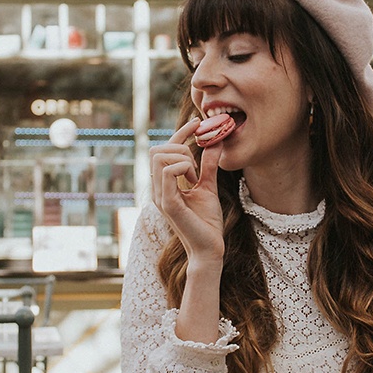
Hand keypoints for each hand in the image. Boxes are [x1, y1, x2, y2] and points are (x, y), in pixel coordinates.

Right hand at [150, 119, 224, 266]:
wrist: (209, 249)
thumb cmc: (207, 222)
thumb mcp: (209, 187)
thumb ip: (209, 166)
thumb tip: (215, 142)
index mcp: (164, 184)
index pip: (164, 149)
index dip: (180, 132)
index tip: (198, 123)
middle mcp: (158, 188)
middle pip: (157, 149)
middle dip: (180, 146)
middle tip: (197, 165)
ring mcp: (160, 196)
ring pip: (160, 156)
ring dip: (183, 158)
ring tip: (195, 176)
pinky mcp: (168, 203)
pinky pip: (168, 171)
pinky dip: (183, 168)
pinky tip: (194, 181)